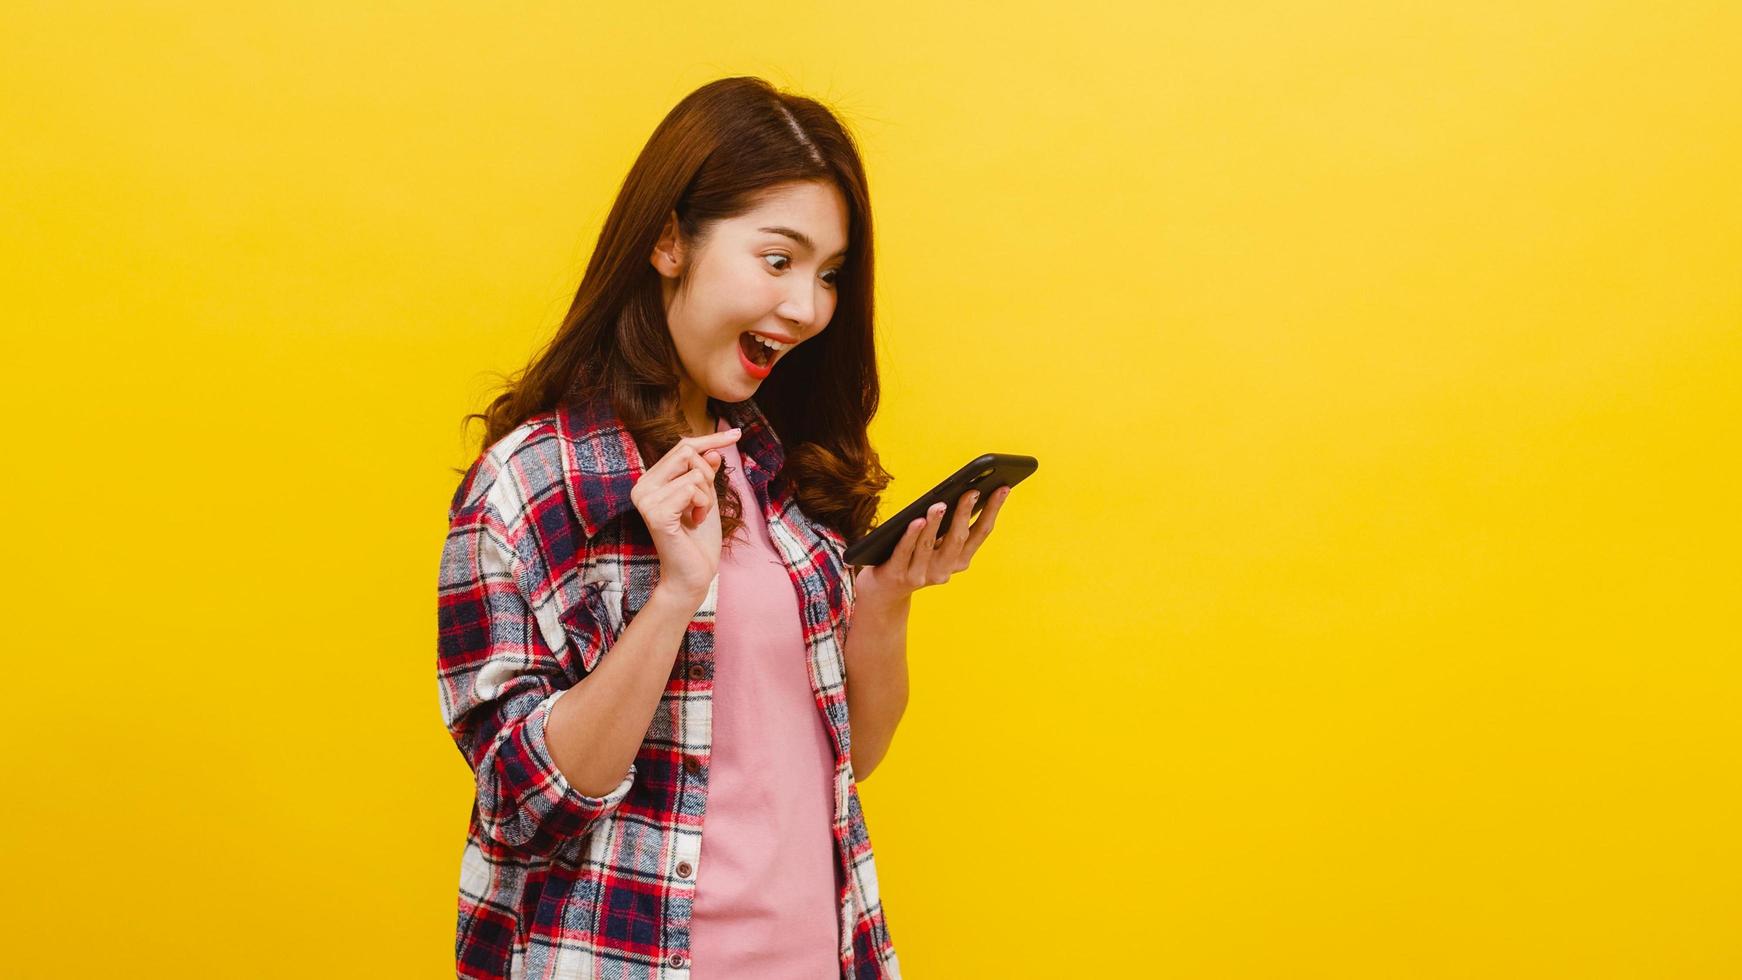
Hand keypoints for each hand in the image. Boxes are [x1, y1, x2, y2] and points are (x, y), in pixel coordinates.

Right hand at [632, 426, 742, 603]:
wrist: (693, 574)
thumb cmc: (698, 539)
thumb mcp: (706, 497)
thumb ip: (705, 473)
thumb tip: (713, 449)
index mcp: (650, 481)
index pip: (682, 447)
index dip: (710, 439)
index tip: (737, 433)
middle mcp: (641, 487)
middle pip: (687, 452)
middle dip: (708, 475)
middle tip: (704, 503)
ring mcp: (645, 499)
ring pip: (694, 473)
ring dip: (707, 496)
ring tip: (698, 516)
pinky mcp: (655, 513)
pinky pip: (692, 489)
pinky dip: (703, 504)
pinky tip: (695, 521)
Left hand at [855, 485, 1012, 608]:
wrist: (884, 592)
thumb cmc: (913, 556)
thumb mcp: (936, 545)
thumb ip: (948, 526)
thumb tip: (965, 492)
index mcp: (959, 560)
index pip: (981, 532)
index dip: (993, 510)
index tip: (1003, 488)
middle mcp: (944, 570)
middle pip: (958, 539)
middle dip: (965, 513)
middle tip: (971, 491)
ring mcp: (921, 575)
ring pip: (930, 545)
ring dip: (936, 524)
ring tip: (939, 504)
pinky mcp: (898, 575)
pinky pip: (905, 552)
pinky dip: (911, 536)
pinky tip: (916, 520)